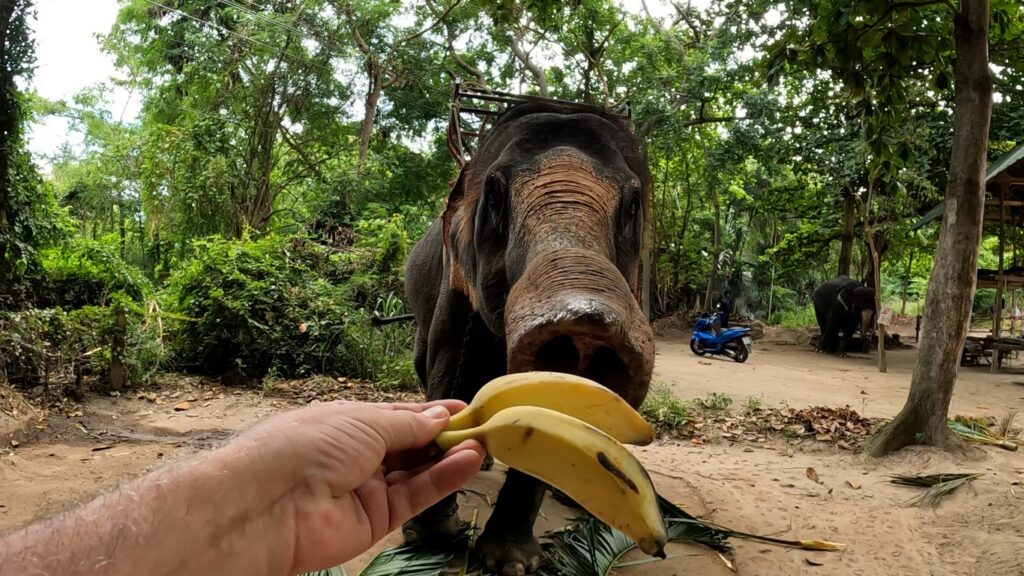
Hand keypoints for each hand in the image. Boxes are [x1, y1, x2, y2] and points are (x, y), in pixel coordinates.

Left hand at [225, 399, 484, 573]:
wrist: (272, 502)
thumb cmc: (312, 444)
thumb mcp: (365, 421)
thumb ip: (408, 424)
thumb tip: (440, 415)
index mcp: (351, 424)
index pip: (399, 417)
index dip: (431, 413)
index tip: (466, 408)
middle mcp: (361, 455)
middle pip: (412, 446)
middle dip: (445, 435)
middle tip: (482, 426)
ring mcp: (369, 488)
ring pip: (418, 472)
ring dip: (449, 457)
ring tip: (482, 443)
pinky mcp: (378, 520)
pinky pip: (416, 496)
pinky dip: (443, 479)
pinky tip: (469, 461)